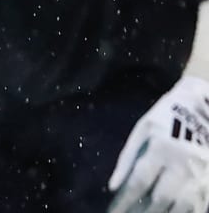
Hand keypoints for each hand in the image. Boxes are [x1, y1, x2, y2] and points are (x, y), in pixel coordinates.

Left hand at [108, 75, 208, 212]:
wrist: (203, 109)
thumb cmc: (166, 118)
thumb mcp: (142, 130)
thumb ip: (127, 159)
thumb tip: (113, 186)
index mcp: (161, 150)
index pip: (139, 182)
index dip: (124, 201)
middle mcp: (182, 165)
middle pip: (161, 199)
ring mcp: (200, 176)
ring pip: (183, 207)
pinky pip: (198, 207)